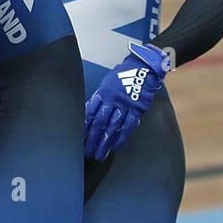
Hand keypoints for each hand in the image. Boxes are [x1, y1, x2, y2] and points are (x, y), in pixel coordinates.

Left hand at [84, 42, 169, 161]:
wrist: (143, 68)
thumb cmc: (122, 76)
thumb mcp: (106, 84)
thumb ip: (98, 99)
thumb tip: (88, 115)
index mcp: (103, 93)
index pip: (90, 113)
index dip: (84, 128)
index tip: (79, 139)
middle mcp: (112, 100)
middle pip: (100, 123)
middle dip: (93, 139)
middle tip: (87, 152)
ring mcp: (125, 105)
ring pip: (113, 127)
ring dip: (105, 142)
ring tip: (99, 154)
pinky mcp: (137, 109)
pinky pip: (128, 126)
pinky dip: (121, 137)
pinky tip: (114, 146)